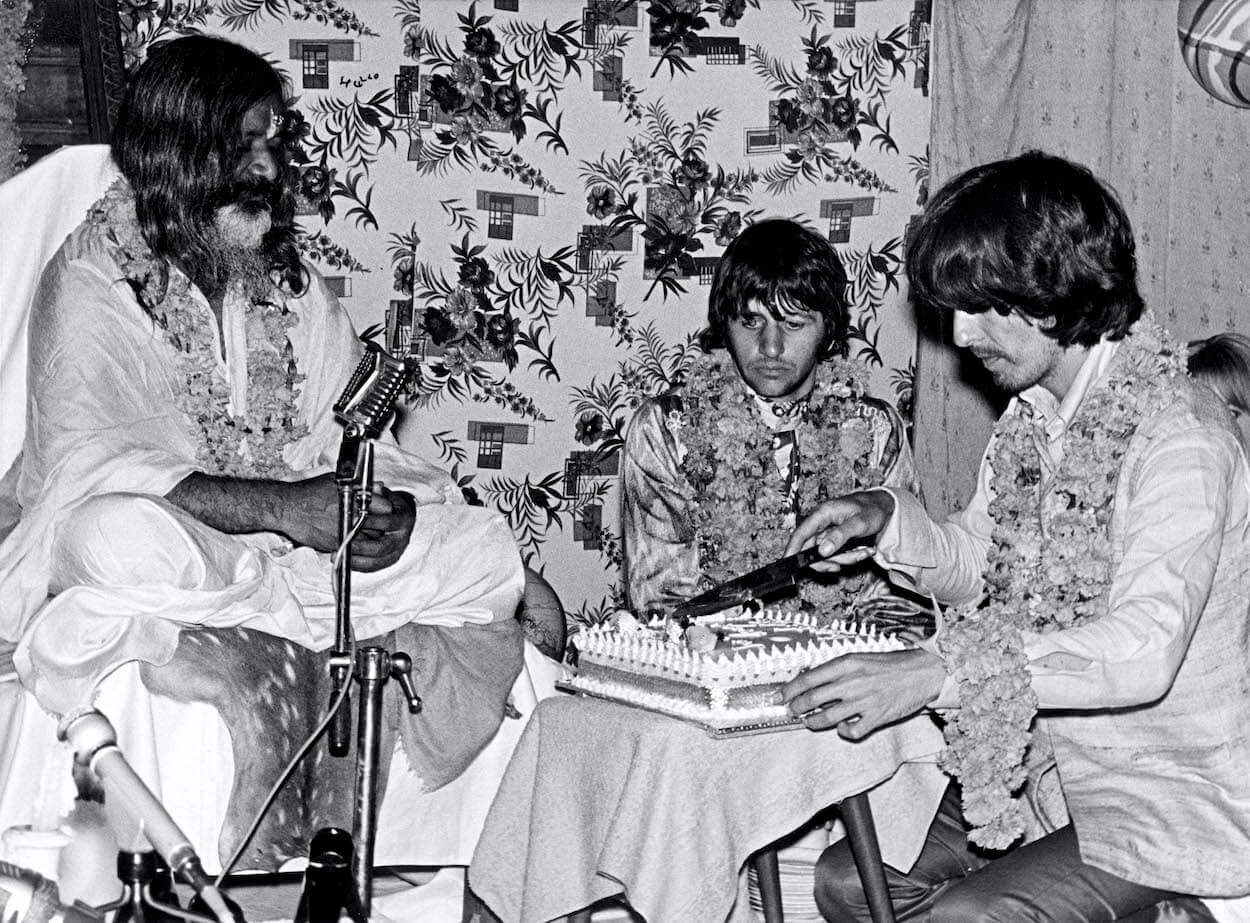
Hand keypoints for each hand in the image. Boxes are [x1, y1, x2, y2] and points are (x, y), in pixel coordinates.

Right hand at [273, 475, 413, 571]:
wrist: (287, 508)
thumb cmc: (309, 492)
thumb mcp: (336, 481)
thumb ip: (360, 486)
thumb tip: (379, 488)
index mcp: (354, 500)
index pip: (384, 507)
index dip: (384, 507)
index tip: (383, 508)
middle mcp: (352, 517)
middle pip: (378, 525)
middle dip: (379, 523)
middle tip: (375, 520)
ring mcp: (344, 532)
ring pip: (368, 538)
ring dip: (368, 535)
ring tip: (361, 527)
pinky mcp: (335, 544)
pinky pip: (353, 546)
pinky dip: (355, 543)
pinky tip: (349, 535)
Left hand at [351, 485, 415, 572]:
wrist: (395, 515)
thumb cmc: (387, 503)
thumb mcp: (383, 495)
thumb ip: (378, 494)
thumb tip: (375, 487)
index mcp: (404, 520)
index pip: (388, 522)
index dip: (372, 522)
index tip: (354, 520)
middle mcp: (402, 538)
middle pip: (382, 547)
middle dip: (361, 546)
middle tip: (344, 542)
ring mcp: (395, 552)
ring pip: (376, 561)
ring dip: (356, 559)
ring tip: (338, 553)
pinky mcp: (386, 560)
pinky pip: (372, 567)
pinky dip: (357, 565)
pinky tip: (343, 560)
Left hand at [780, 648, 945, 738]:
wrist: (923, 671)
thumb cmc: (891, 664)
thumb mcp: (860, 657)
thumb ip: (837, 669)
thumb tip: (813, 680)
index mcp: (846, 664)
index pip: (808, 678)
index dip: (790, 689)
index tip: (781, 696)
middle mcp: (852, 682)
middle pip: (812, 699)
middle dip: (797, 707)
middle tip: (792, 711)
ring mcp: (864, 701)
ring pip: (827, 717)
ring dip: (813, 721)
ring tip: (809, 722)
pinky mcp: (877, 717)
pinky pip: (853, 731)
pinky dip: (844, 732)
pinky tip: (843, 727)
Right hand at [784, 490, 894, 572]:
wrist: (884, 508)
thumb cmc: (873, 510)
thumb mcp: (859, 523)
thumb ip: (840, 536)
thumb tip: (823, 551)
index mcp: (822, 514)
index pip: (800, 534)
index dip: (791, 549)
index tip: (787, 563)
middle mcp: (821, 523)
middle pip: (812, 550)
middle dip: (830, 560)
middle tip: (847, 563)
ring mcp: (827, 532)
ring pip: (825, 556)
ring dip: (844, 559)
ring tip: (863, 553)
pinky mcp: (834, 540)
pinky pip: (835, 555)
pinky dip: (849, 557)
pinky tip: (863, 551)